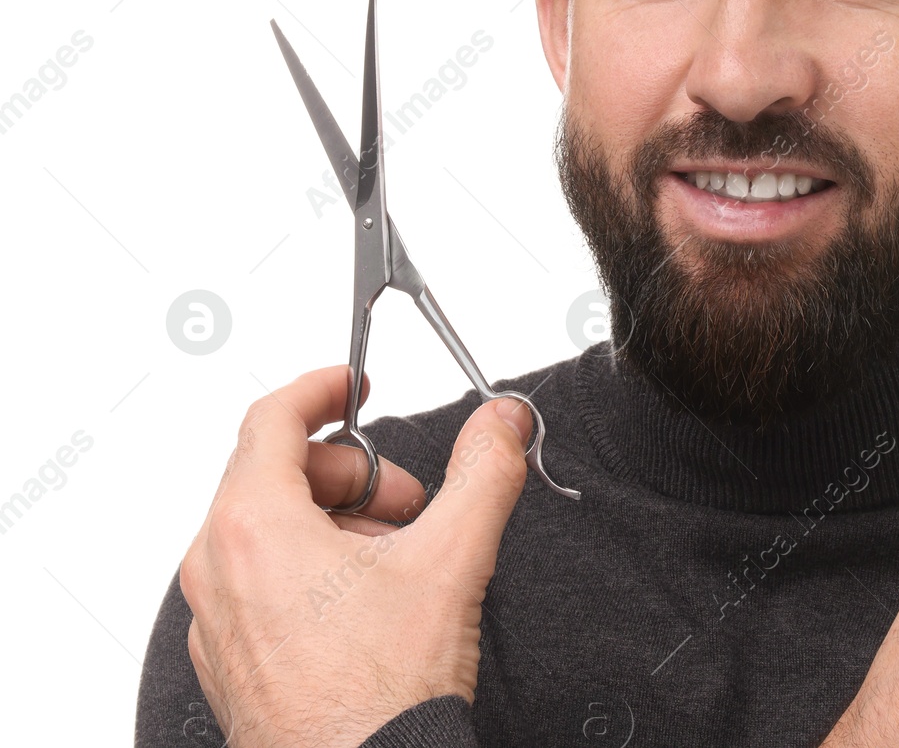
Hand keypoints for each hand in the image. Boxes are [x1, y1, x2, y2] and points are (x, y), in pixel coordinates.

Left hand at [180, 365, 532, 746]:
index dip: (323, 388)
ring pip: (270, 533)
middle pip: (276, 474)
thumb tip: (502, 424)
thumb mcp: (452, 558)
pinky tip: (368, 607)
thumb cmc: (380, 694)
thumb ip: (484, 471)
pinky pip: (262, 585)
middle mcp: (217, 570)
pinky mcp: (231, 664)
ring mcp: (218, 623)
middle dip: (354, 473)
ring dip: (337, 524)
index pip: (271, 419)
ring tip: (396, 562)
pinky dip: (313, 572)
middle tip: (409, 503)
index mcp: (252, 528)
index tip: (355, 384)